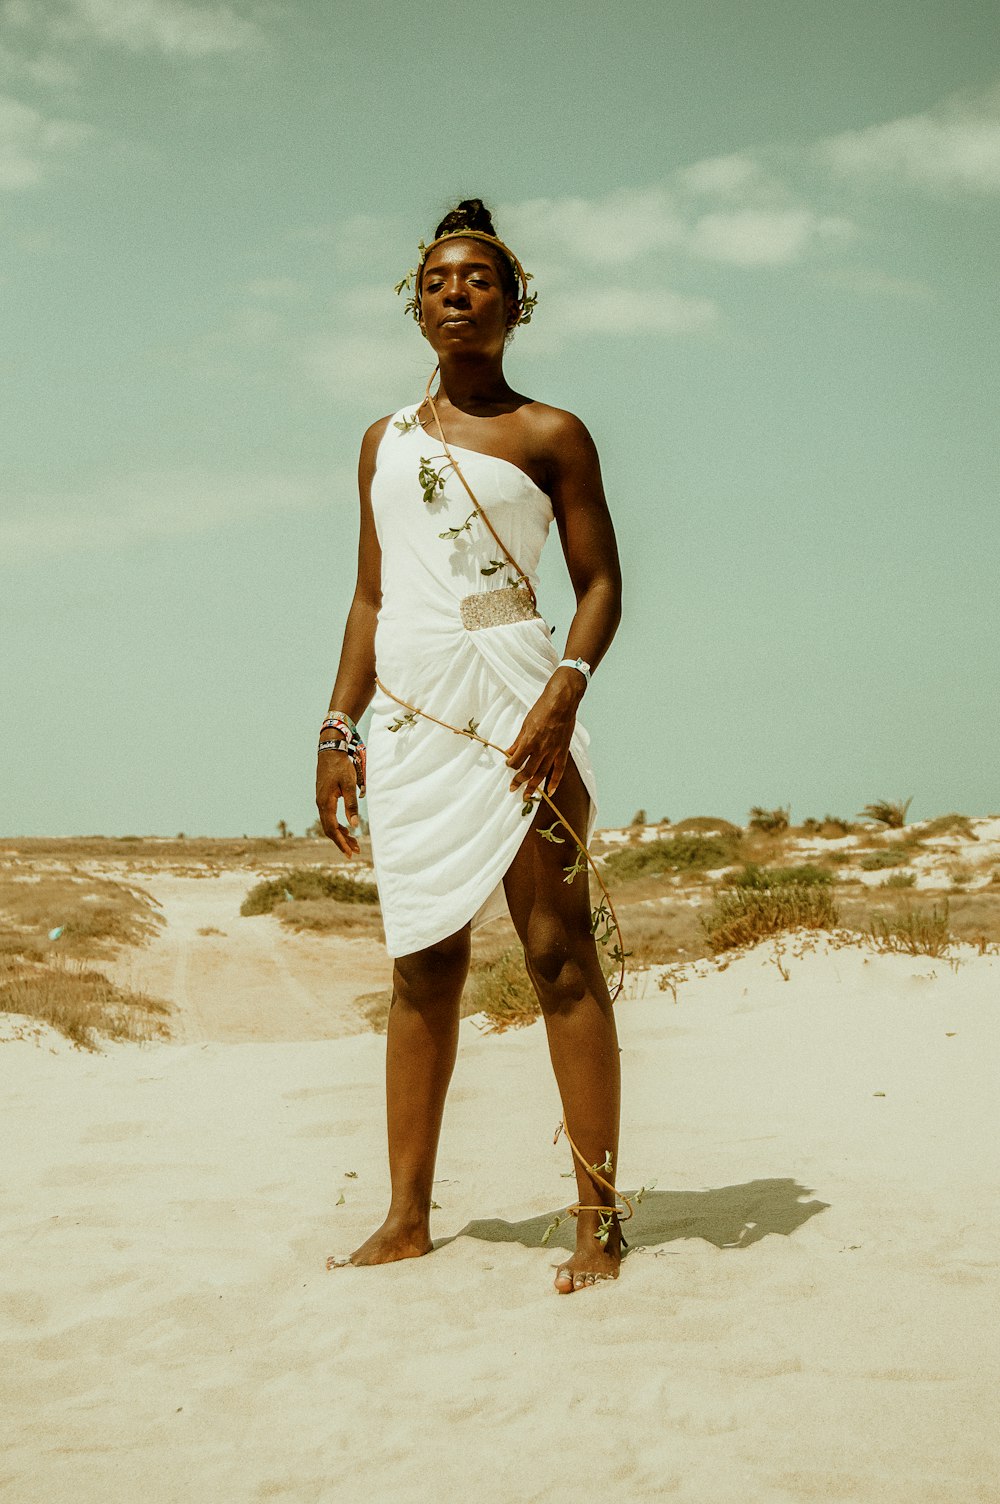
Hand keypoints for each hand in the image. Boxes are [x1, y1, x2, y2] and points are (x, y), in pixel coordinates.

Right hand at [315, 750, 361, 857]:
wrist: (330, 752)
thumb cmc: (341, 766)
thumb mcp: (349, 785)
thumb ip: (351, 805)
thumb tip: (355, 825)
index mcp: (325, 803)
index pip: (332, 829)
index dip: (341, 842)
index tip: (350, 852)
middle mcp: (321, 804)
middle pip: (329, 829)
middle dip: (342, 841)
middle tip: (354, 851)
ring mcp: (321, 801)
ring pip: (329, 824)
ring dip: (341, 834)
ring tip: (353, 842)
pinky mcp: (324, 798)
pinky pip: (329, 817)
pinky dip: (338, 825)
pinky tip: (347, 828)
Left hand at [504, 670, 583, 800]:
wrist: (561, 702)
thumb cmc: (542, 709)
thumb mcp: (525, 724)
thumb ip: (518, 740)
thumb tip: (510, 751)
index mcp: (529, 741)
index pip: (516, 760)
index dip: (510, 765)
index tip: (508, 765)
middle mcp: (541, 749)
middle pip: (528, 771)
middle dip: (519, 782)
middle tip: (512, 789)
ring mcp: (553, 751)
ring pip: (542, 774)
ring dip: (533, 786)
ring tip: (527, 796)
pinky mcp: (563, 751)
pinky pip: (559, 770)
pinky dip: (554, 782)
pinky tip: (549, 791)